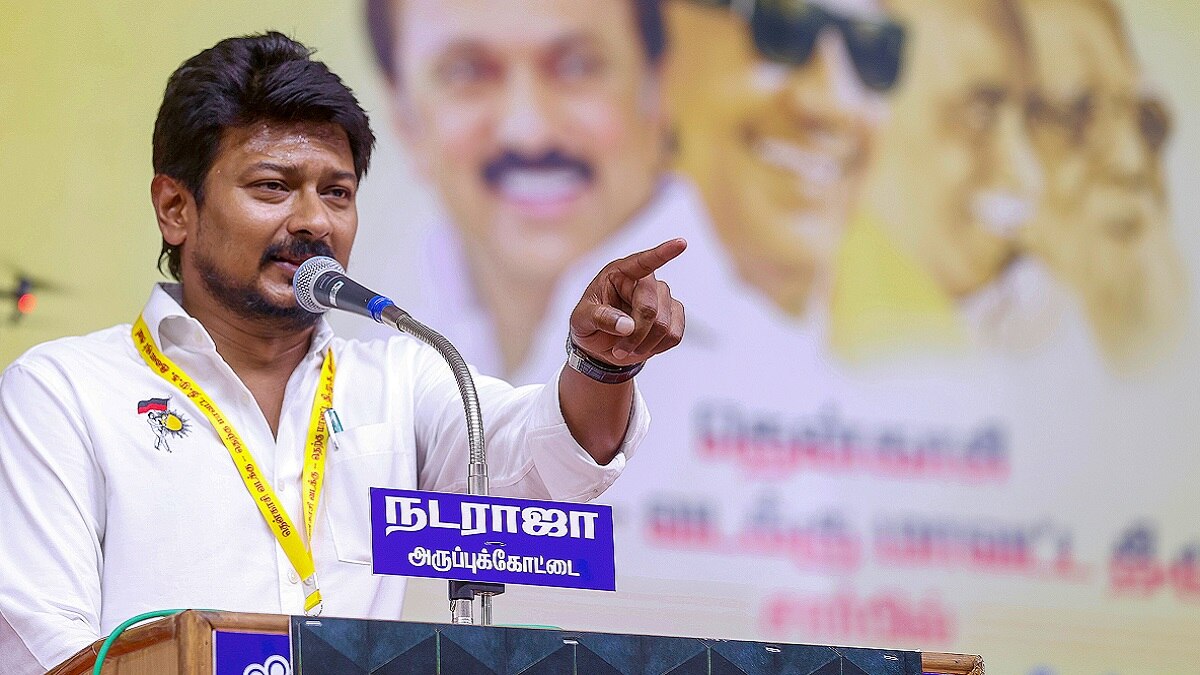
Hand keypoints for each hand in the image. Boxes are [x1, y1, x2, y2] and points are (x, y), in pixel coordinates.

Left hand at [569, 238, 686, 366]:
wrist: (599, 345)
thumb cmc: (588, 324)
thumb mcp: (582, 320)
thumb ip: (601, 318)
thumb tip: (627, 326)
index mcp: (619, 273)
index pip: (643, 261)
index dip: (663, 253)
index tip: (681, 243)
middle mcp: (644, 281)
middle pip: (650, 309)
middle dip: (635, 335)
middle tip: (619, 350)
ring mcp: (661, 296)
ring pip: (665, 325)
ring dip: (645, 344)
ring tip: (626, 349)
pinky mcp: (673, 314)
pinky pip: (675, 334)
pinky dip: (658, 347)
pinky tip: (643, 346)